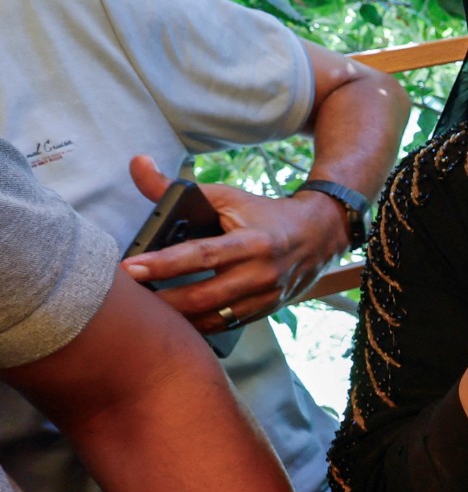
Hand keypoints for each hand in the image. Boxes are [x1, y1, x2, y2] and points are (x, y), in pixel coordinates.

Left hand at [119, 155, 346, 333]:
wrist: (319, 236)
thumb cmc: (264, 214)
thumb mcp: (226, 196)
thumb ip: (176, 188)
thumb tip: (137, 164)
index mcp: (253, 241)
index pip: (202, 254)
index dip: (163, 264)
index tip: (129, 269)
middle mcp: (261, 273)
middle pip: (203, 296)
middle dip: (161, 301)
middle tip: (125, 301)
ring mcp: (265, 297)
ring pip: (212, 319)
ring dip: (175, 320)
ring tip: (143, 316)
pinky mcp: (263, 312)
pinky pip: (222, 326)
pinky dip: (194, 327)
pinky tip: (171, 324)